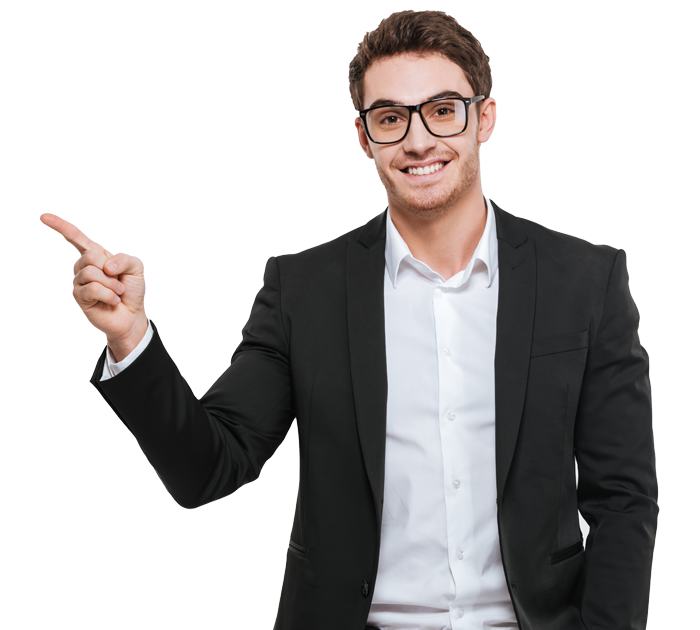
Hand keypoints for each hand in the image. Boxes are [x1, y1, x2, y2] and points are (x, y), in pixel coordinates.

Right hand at [40, 213, 148, 358]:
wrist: (132, 314)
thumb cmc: (131, 290)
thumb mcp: (136, 267)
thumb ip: (124, 258)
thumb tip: (106, 264)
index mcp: (96, 255)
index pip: (76, 238)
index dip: (61, 226)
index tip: (44, 217)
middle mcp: (84, 267)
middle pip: (90, 256)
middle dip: (110, 270)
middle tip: (119, 281)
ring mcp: (80, 281)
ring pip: (92, 273)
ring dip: (112, 284)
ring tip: (116, 292)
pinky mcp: (79, 297)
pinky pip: (94, 289)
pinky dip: (109, 294)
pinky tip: (112, 300)